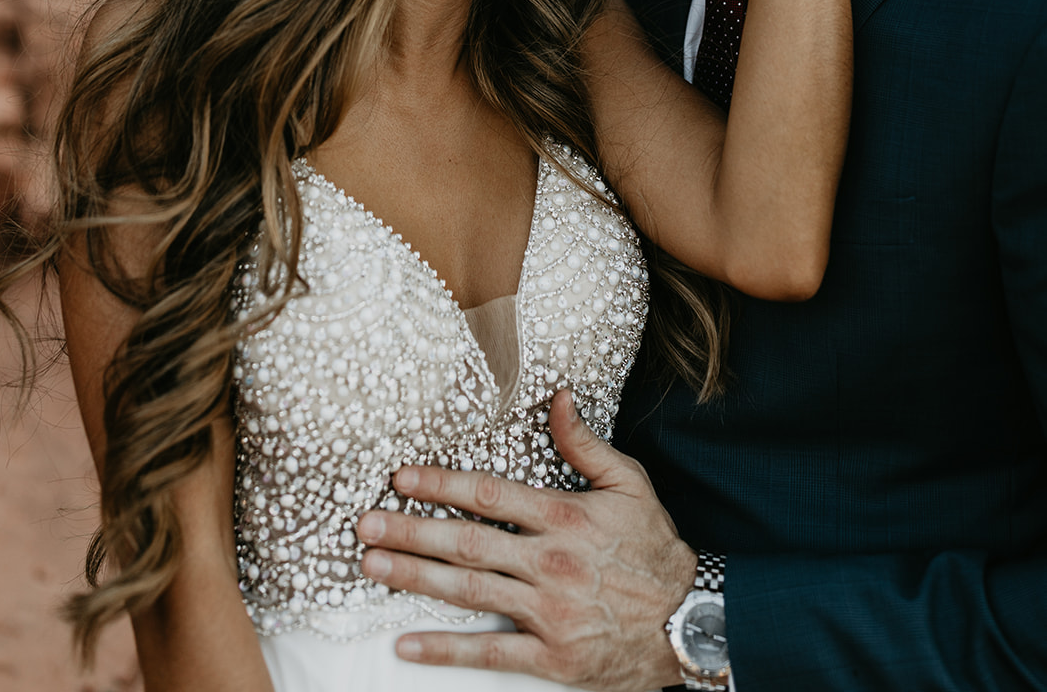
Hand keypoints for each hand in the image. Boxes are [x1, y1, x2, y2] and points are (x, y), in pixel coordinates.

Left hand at [357, 390, 696, 689]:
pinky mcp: (553, 658)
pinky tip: (405, 644)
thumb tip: (557, 398)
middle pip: (467, 544)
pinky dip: (445, 651)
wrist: (691, 621)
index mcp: (564, 517)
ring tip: (373, 567)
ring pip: (470, 593)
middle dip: (411, 531)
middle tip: (364, 525)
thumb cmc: (656, 549)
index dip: (441, 484)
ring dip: (416, 579)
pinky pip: (491, 656)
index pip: (490, 495)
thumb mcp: (630, 484)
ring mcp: (548, 614)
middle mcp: (550, 564)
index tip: (401, 477)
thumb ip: (585, 443)